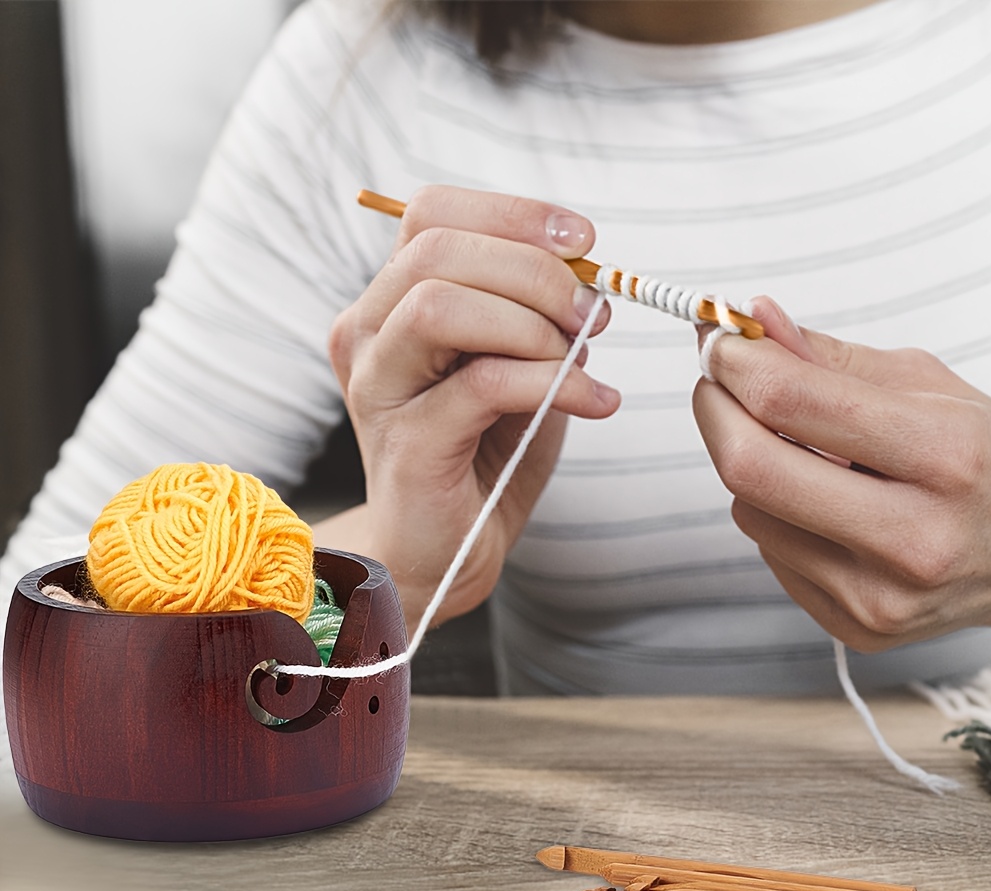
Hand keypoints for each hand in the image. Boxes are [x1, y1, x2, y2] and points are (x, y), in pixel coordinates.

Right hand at [326, 185, 618, 630]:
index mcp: (389, 304)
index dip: (512, 214)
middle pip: (436, 249)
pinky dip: (553, 382)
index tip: (583, 241)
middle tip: (591, 314)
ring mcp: (377, 387)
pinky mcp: (405, 441)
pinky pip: (482, 383)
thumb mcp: (516, 364)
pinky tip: (597, 401)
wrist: (447, 550)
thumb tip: (586, 277)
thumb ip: (535, 315)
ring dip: (532, 322)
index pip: (430, 215)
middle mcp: (368, 334)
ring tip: (581, 358)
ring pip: (440, 304)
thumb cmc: (482, 454)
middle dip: (534, 270)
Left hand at [692, 297, 990, 651]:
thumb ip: (829, 357)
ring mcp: (879, 595)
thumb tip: (753, 320)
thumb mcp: (927, 389)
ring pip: (748, 509)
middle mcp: (912, 538)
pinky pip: (767, 551)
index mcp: (944, 457)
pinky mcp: (853, 626)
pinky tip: (824, 507)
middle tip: (717, 382)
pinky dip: (776, 515)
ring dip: (751, 467)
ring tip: (801, 453)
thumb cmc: (982, 462)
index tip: (717, 342)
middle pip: (749, 466)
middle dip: (714, 409)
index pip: (791, 400)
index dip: (734, 362)